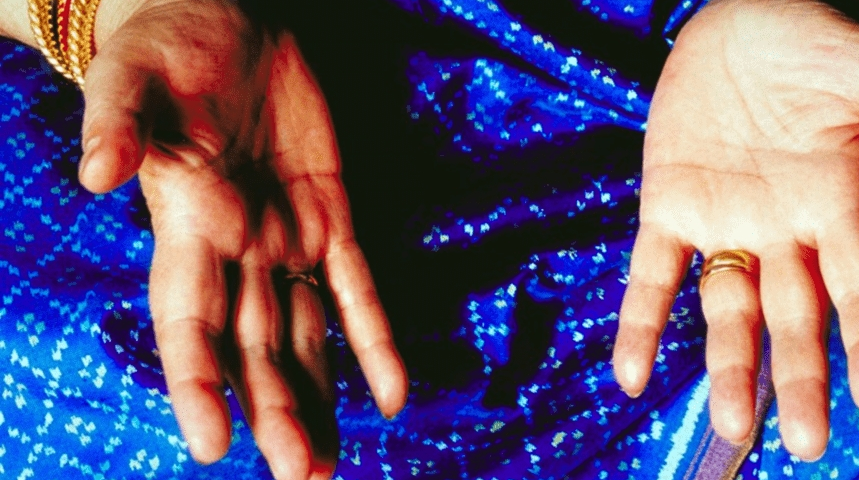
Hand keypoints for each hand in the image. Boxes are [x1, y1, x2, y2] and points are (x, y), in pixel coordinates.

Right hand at [79, 1, 407, 477]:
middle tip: (300, 474)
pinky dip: (376, 337)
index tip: (215, 442)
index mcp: (186, 227)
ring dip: (318, 398)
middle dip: (275, 410)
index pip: (188, 321)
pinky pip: (358, 285)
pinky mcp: (333, 215)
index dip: (199, 382)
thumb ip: (114, 124)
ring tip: (328, 463)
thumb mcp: (131, 78)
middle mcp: (236, 249)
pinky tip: (393, 394)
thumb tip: (95, 175)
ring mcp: (287, 237)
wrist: (224, 20)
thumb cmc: (166, 49)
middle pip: (255, 347)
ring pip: (305, 334)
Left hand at [611, 0, 858, 459]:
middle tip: (807, 444)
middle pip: (794, 317)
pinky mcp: (668, 207)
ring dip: (729, 366)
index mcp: (832, 203)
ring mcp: (722, 223)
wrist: (734, 19)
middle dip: (800, 377)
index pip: (857, 287)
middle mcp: (779, 230)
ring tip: (734, 426)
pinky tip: (631, 375)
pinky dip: (641, 323)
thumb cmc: (808, 43)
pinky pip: (651, 275)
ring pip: (727, 309)